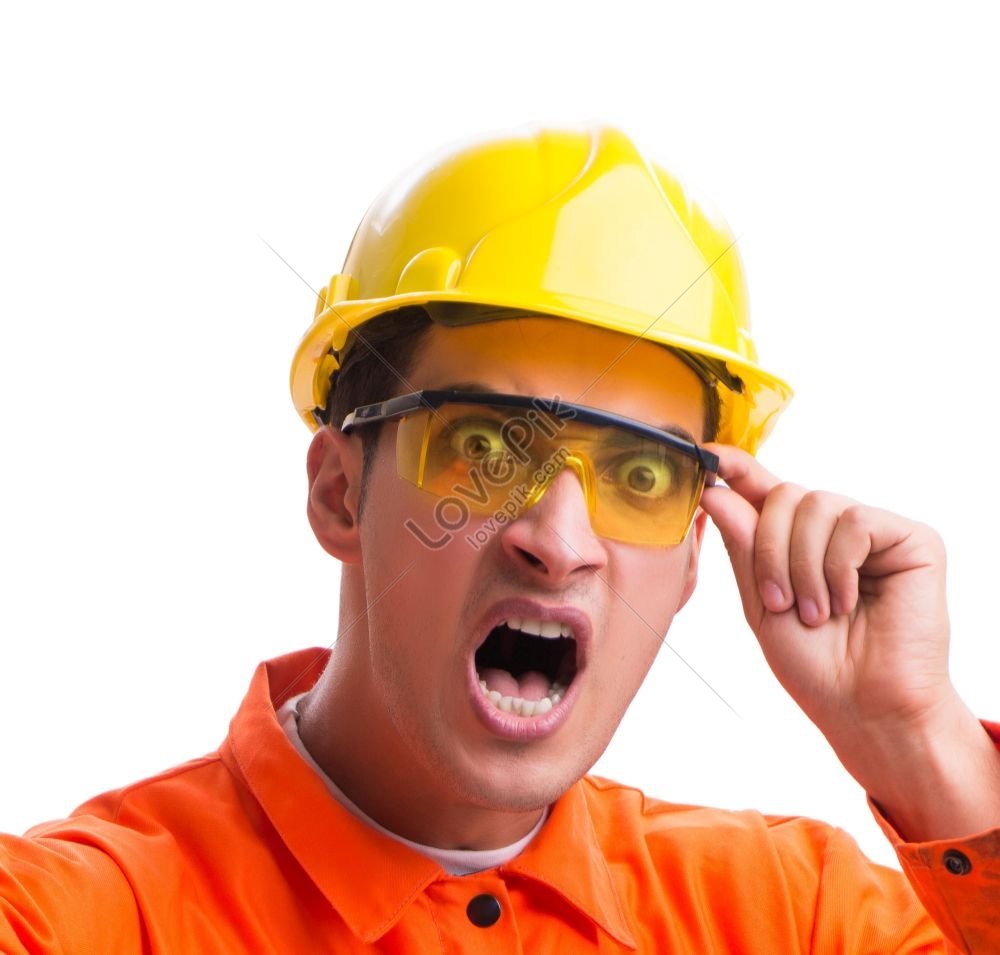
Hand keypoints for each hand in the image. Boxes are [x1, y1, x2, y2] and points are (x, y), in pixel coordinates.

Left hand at [699, 444, 999, 841]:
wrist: (863, 708)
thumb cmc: (815, 665)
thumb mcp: (760, 602)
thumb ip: (743, 545)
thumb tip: (716, 490)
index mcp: (797, 542)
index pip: (765, 490)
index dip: (738, 468)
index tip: (710, 454)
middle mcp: (835, 530)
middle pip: (784, 495)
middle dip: (769, 549)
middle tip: (781, 603)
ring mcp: (874, 532)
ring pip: (815, 504)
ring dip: (802, 565)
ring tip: (817, 612)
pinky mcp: (912, 539)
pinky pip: (854, 521)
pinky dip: (838, 565)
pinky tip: (847, 600)